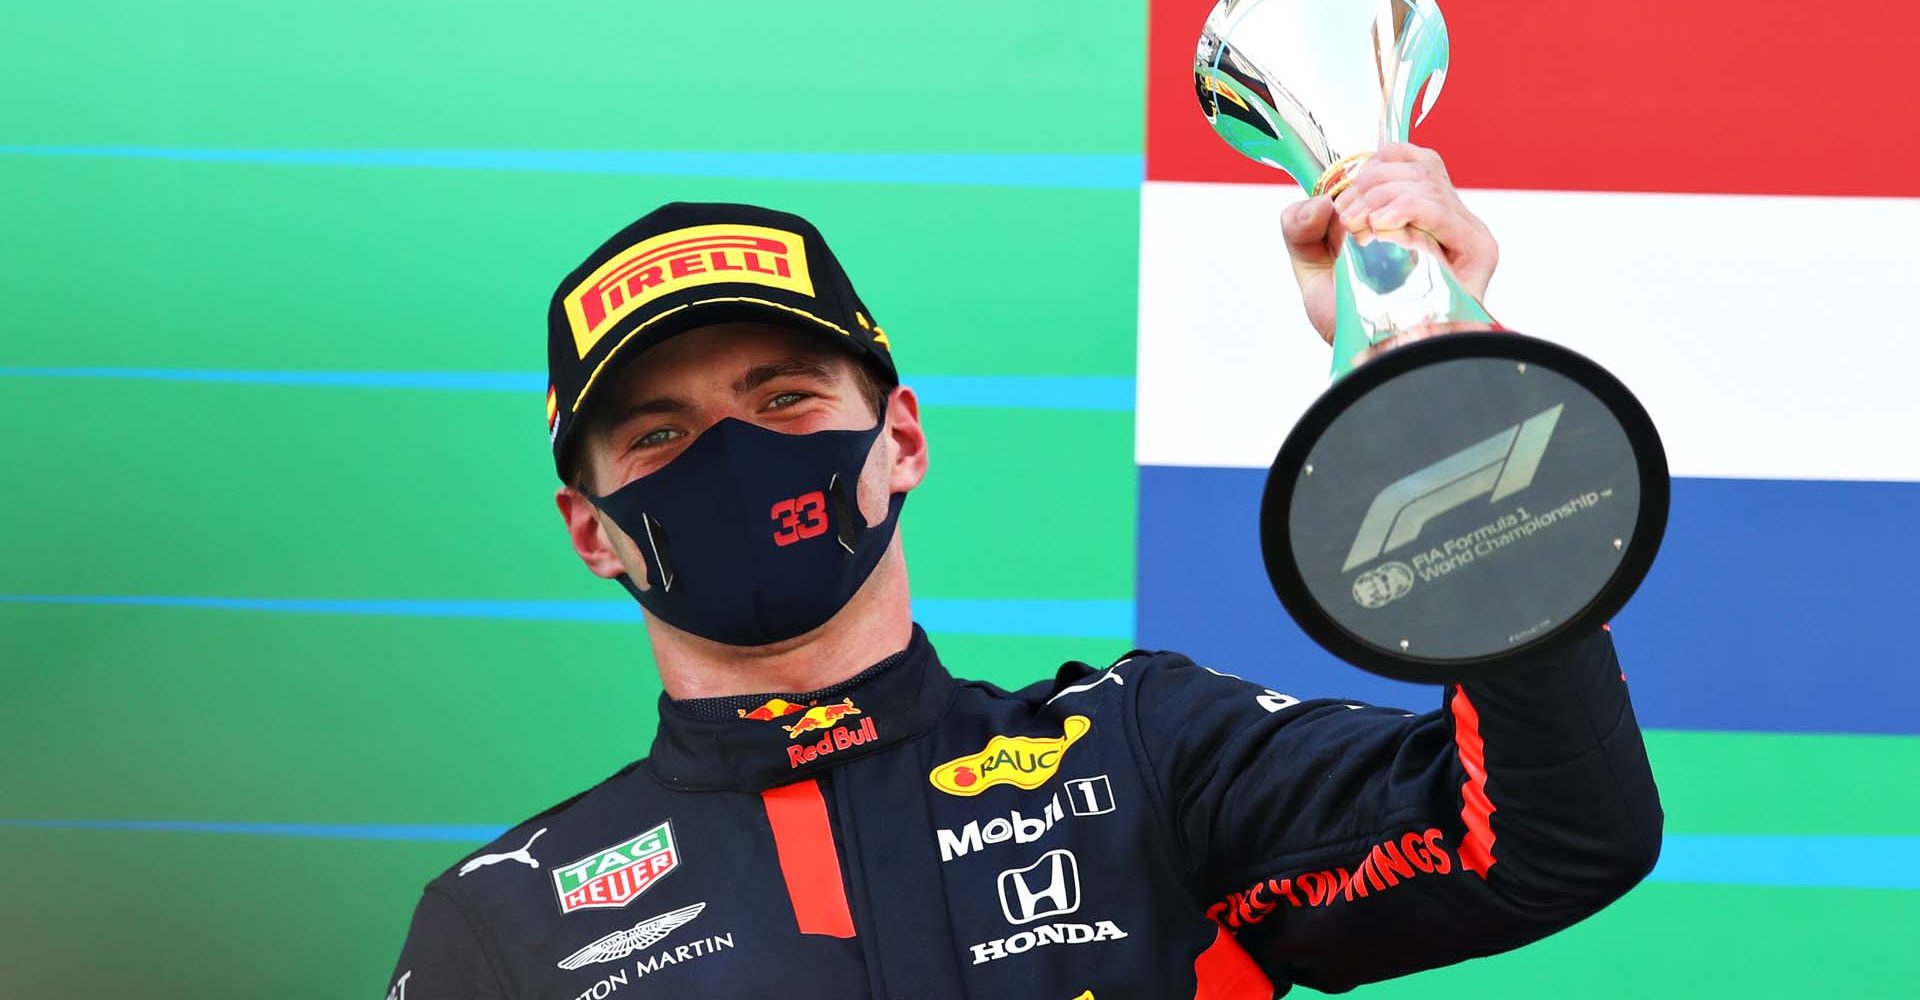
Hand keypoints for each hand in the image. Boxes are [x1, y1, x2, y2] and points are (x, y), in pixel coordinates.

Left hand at [1279, 143, 1498, 345]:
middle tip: (1347, 222)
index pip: (1406, 158)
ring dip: (1380, 197)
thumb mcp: (1311, 265)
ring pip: (1424, 181)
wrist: (1370, 358)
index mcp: (1414, 212)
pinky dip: (1406, 207)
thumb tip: (1319, 203)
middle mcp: (1444, 219)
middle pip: (1415, 165)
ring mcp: (1463, 233)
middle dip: (1369, 184)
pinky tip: (1383, 225)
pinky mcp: (1477, 251)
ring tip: (1360, 231)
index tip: (1345, 200)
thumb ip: (1299, 226)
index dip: (1372, 166)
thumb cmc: (1350, 316)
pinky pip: (1439, 208)